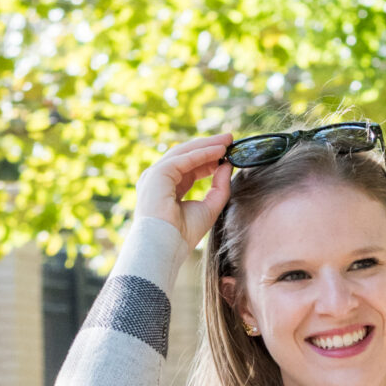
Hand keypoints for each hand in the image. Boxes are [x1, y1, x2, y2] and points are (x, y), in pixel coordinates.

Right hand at [134, 133, 233, 249]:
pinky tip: (220, 150)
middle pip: (186, 155)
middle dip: (209, 146)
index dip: (209, 159)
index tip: (227, 153)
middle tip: (230, 139)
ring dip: (208, 145)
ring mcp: (155, 175)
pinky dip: (203, 153)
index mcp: (167, 188)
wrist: (165, 247)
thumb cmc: (183, 235)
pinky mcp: (158, 173)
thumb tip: (228, 165)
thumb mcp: (209, 208)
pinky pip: (184, 159)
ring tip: (228, 140)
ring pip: (185, 153)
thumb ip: (220, 187)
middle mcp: (159, 179)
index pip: (189, 167)